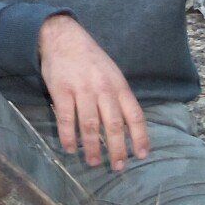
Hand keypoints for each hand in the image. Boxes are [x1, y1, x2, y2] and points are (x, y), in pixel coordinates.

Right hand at [37, 15, 150, 170]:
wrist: (64, 37)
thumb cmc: (91, 58)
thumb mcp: (113, 73)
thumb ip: (120, 97)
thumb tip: (129, 126)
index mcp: (119, 86)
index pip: (135, 115)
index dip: (140, 137)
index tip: (143, 155)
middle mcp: (103, 89)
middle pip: (114, 124)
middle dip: (117, 148)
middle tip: (118, 167)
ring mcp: (82, 90)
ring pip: (89, 125)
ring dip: (92, 147)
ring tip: (93, 162)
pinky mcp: (61, 91)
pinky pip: (65, 119)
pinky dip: (68, 137)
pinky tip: (70, 149)